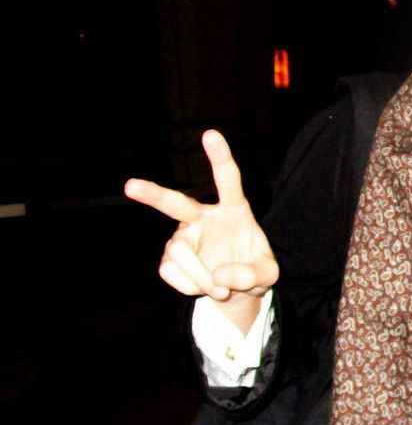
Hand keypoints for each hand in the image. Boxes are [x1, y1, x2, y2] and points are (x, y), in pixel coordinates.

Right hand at [125, 130, 278, 333]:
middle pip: (176, 203)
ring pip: (178, 252)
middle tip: (130, 186)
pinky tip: (202, 286)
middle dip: (153, 195)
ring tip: (219, 289)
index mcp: (234, 209)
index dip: (219, 158)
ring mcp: (183, 236)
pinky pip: (171, 272)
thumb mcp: (267, 275)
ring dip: (199, 276)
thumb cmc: (254, 271)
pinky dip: (189, 286)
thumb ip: (254, 274)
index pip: (227, 179)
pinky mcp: (169, 258)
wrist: (235, 289)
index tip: (210, 135)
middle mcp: (203, 217)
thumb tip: (220, 275)